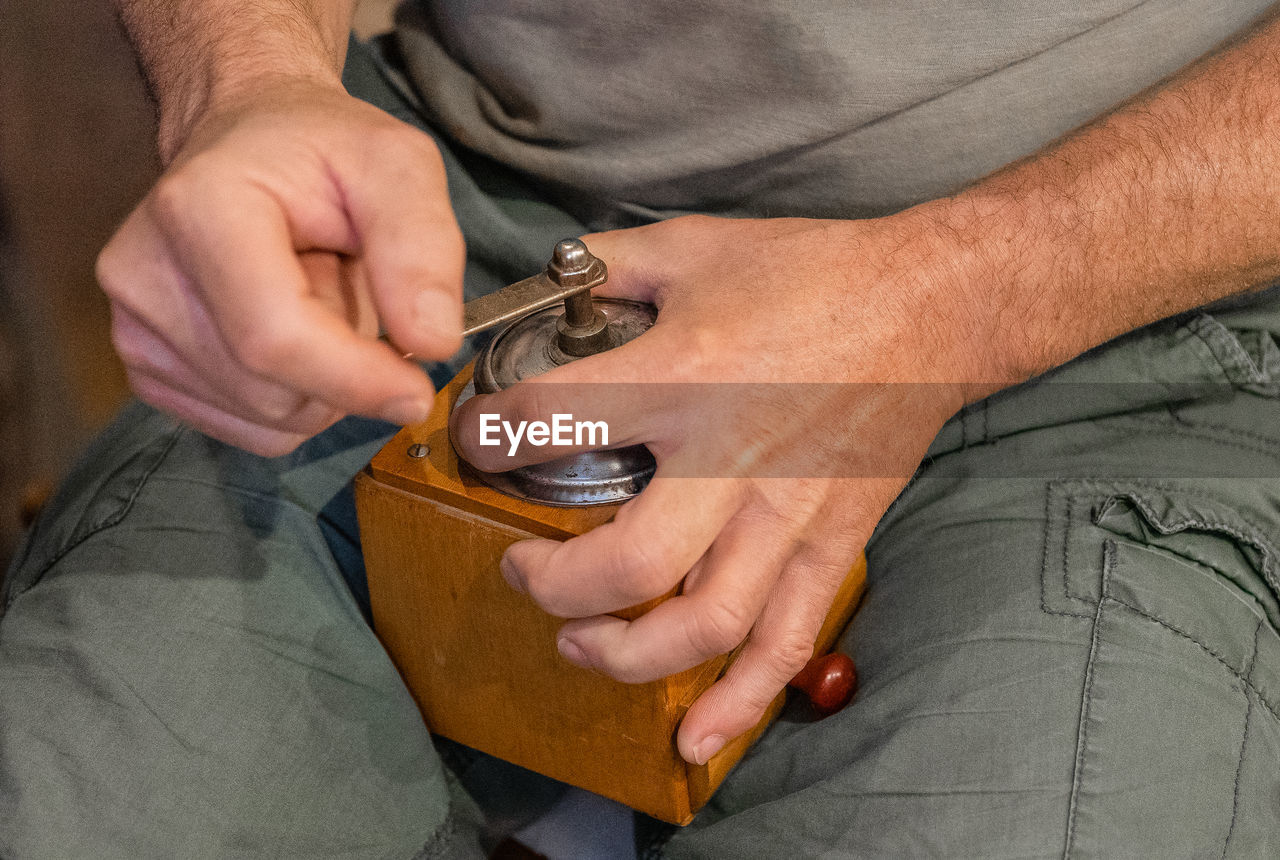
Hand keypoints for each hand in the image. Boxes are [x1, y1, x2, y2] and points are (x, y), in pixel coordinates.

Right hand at [96, 76, 463, 455]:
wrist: (247, 142)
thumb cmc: (322, 150)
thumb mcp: (396, 165)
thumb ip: (422, 245)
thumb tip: (434, 342)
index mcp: (200, 209)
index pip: (276, 337)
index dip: (357, 378)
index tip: (418, 387)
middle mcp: (146, 274)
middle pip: (277, 390)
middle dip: (347, 366)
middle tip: (348, 287)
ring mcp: (135, 329)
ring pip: (272, 420)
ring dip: (324, 383)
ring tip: (315, 299)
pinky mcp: (147, 369)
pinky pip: (253, 430)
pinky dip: (296, 399)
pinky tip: (291, 333)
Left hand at [452, 213, 1000, 762]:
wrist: (929, 309)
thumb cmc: (813, 273)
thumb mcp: (694, 245)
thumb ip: (609, 266)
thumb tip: (548, 284)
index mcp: (685, 374)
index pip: (554, 424)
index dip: (490, 440)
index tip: (476, 446)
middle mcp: (730, 458)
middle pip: (625, 563)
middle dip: (553, 583)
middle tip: (523, 569)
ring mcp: (784, 515)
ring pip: (701, 625)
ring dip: (624, 653)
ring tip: (580, 641)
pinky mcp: (829, 545)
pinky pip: (786, 644)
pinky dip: (739, 703)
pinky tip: (694, 739)